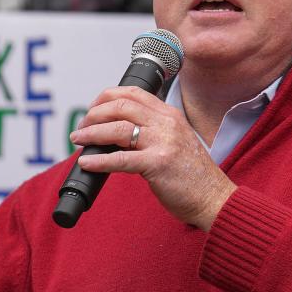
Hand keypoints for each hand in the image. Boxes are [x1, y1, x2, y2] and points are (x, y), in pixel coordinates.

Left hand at [69, 86, 235, 230]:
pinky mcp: (158, 164)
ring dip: (92, 134)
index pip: (133, 93)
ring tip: (78, 140)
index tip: (92, 108)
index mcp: (170, 114)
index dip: (107, 97)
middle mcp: (167, 123)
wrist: (214, 198)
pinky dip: (99, 160)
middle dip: (94, 114)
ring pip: (118, 129)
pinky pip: (121, 159)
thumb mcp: (176, 141)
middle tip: (81, 127)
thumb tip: (117, 131)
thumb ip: (154, 131)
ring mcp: (163, 142)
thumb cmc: (193, 175)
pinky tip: (86, 163)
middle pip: (121, 106)